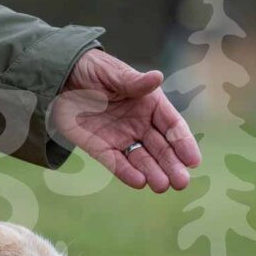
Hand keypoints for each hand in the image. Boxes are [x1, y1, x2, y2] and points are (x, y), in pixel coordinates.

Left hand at [53, 50, 200, 191]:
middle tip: (181, 183)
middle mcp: (140, 124)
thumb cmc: (93, 69)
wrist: (61, 77)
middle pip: (161, 148)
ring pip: (141, 159)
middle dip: (172, 165)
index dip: (183, 143)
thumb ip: (133, 82)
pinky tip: (139, 182)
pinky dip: (126, 173)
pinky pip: (116, 163)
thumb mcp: (113, 73)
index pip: (172, 126)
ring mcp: (121, 138)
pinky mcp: (100, 147)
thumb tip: (157, 77)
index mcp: (150, 104)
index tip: (193, 161)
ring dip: (152, 173)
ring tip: (162, 186)